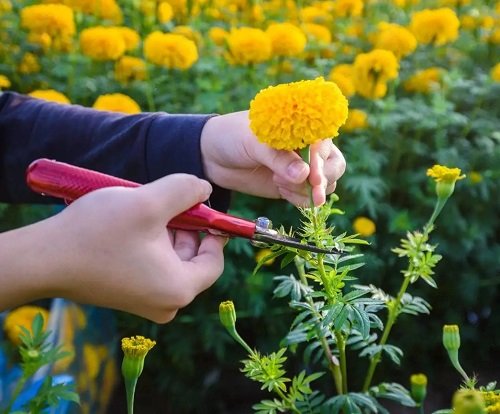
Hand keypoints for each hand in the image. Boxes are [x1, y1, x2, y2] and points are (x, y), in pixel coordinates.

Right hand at [0, 174, 225, 322]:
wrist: (43, 260)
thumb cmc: (97, 233)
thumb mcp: (149, 203)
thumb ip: (186, 190)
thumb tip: (205, 188)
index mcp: (179, 289)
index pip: (214, 260)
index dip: (213, 230)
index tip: (203, 207)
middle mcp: (166, 303)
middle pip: (192, 258)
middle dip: (186, 227)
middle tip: (169, 203)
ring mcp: (145, 302)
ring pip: (171, 259)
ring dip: (166, 232)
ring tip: (146, 210)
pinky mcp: (127, 295)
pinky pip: (152, 266)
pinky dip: (150, 243)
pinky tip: (133, 224)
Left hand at [200, 111, 345, 205]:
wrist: (212, 156)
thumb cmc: (233, 136)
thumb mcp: (253, 142)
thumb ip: (277, 158)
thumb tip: (303, 175)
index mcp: (302, 126)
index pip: (325, 144)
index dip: (322, 161)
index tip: (312, 177)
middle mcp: (307, 147)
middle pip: (334, 166)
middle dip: (322, 180)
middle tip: (307, 189)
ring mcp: (301, 169)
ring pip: (325, 185)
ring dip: (306, 190)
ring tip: (277, 182)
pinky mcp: (293, 187)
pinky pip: (309, 198)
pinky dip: (300, 199)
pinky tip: (279, 189)